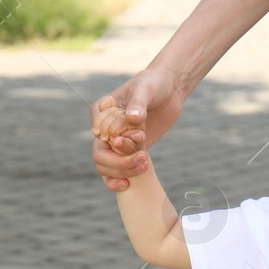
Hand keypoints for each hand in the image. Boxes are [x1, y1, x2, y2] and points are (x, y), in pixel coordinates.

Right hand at [91, 65, 184, 190]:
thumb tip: (133, 119)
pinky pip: (114, 172)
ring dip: (123, 171)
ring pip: (105, 167)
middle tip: (143, 159)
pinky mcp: (128, 151)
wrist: (169, 92)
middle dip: (119, 162)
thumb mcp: (146, 88)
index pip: (99, 132)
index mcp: (102, 111)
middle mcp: (105, 129)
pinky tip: (128, 184)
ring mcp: (115, 142)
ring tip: (144, 165)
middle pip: (99, 154)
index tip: (139, 134)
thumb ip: (138, 102)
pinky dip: (117, 180)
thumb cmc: (154, 84)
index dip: (116, 139)